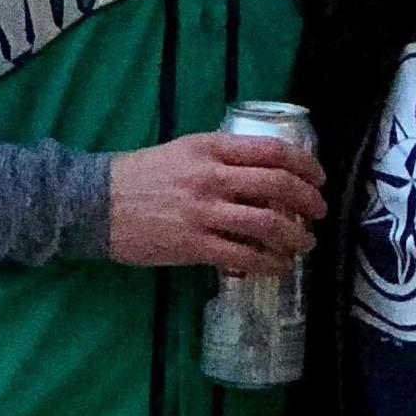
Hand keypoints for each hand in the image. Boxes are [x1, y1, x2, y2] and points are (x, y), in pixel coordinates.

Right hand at [108, 128, 325, 273]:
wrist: (96, 203)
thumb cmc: (141, 175)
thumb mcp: (183, 150)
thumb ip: (222, 158)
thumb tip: (266, 175)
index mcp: (210, 148)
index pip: (272, 150)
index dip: (305, 165)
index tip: (318, 179)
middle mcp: (211, 177)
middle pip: (278, 185)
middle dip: (309, 202)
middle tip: (319, 213)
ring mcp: (203, 212)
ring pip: (267, 224)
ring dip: (296, 237)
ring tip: (304, 244)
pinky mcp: (193, 245)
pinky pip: (244, 256)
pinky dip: (269, 263)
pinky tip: (278, 267)